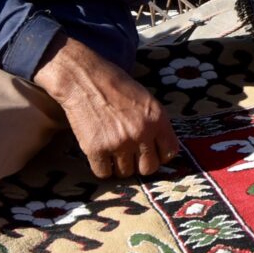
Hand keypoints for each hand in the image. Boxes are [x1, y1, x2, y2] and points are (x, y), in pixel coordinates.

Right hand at [33, 34, 180, 180]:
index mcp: (157, 119)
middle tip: (130, 155)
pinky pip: (103, 173)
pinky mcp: (96, 149)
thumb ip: (155, 124)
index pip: (170, 152)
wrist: (84, 79)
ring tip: (112, 150)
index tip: (151, 153)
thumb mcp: (146, 100)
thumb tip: (159, 148)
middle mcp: (141, 133)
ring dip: (119, 165)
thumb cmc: (115, 86)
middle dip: (140, 164)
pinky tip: (100, 153)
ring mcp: (119, 143)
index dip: (160, 155)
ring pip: (125, 172)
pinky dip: (101, 167)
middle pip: (148, 168)